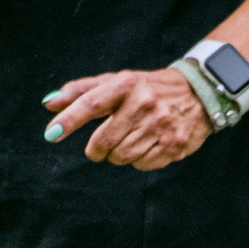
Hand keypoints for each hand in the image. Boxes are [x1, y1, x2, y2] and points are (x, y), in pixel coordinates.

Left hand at [41, 69, 211, 169]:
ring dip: (119, 154)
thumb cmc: (148, 89)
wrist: (199, 95)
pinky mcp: (173, 145)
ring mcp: (160, 126)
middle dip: (96, 149)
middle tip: (99, 147)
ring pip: (121, 157)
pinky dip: (138, 160)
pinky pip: (141, 165)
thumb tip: (49, 103)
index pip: (91, 103)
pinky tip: (148, 145)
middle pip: (103, 141)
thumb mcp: (117, 82)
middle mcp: (143, 104)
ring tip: (131, 140)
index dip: (69, 119)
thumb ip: (82, 91)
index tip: (51, 133)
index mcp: (126, 84)